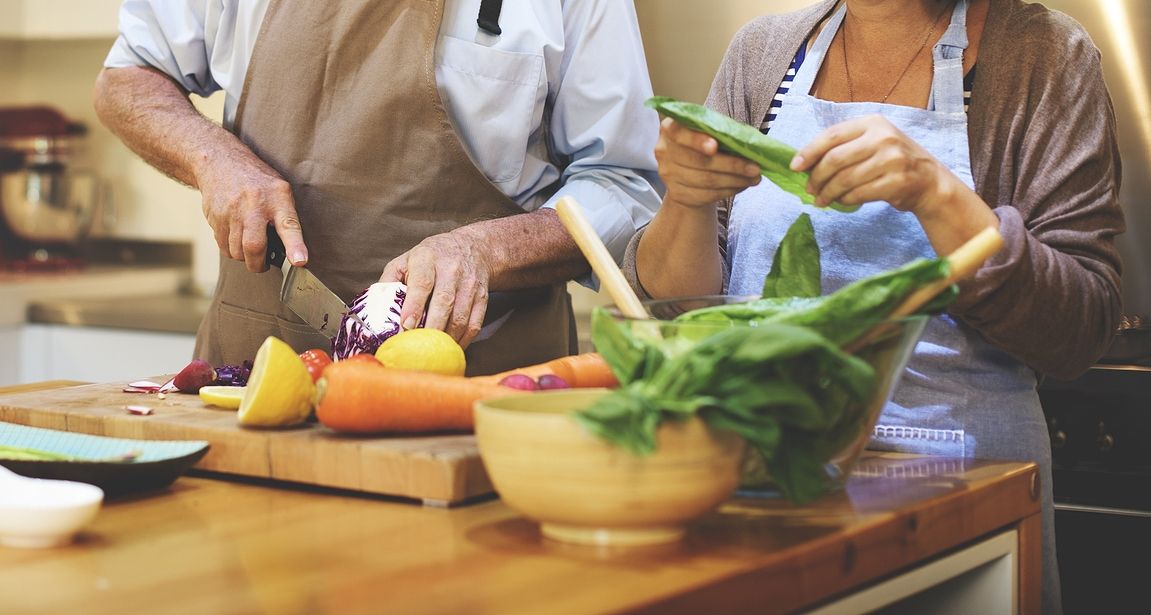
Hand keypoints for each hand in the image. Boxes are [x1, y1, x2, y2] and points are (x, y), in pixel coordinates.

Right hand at [195, 150, 307, 271]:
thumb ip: (287, 217)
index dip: (295, 246)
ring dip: (244, 257)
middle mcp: (254, 206)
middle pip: (254, 247)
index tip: (299, 261)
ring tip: (250, 247)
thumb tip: (292, 252)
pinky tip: (236, 238)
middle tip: (263, 264)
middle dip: (259, 264)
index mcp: (277, 198)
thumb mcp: (280, 190)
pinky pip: (223, 247)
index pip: (289, 225)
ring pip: (237, 251)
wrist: (220, 162)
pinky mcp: (215, 218)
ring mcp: (232, 212)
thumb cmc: (257, 181)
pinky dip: (231, 250)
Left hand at [380, 230, 490, 347]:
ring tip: (432, 353)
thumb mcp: (405, 260)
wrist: (472, 247)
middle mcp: (451, 269)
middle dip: (431, 328)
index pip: (422, 283)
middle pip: (444, 302)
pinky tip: (449, 349)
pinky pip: (474, 324)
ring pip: (460, 317)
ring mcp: (470, 284)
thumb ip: (389, 282)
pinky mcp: (482, 298)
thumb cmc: (431, 258)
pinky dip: (462, 341)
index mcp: (427, 258)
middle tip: (418, 347)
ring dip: (446, 339)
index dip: (414, 306)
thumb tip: (375, 312)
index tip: (406, 327)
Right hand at [654, 117, 761, 209]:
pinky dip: (729, 190)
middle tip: (755, 168)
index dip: (697, 141)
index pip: (681, 134)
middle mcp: (664, 151)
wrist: (685, 170)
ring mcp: (668, 175)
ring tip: (754, 177)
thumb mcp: (706, 130)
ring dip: (735, 180)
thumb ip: (718, 131)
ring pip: (707, 180)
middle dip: (731, 165)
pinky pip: (707, 195)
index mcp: (670, 128)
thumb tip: (748, 142)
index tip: (715, 146)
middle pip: (699, 161)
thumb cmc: (701, 143)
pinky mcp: (677, 194)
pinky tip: (742, 185)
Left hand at [790, 115, 954, 214]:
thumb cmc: (892, 161)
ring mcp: (892, 160)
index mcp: (872, 123)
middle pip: (835, 159)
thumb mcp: (872, 142)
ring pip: (845, 179)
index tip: (795, 167)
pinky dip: (844, 200)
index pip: (831, 135)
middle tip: (809, 189)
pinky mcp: (897, 182)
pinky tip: (840, 202)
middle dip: (816, 177)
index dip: (809, 151)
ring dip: (828, 193)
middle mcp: (883, 137)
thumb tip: (804, 163)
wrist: (929, 180)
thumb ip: (844, 146)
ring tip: (821, 200)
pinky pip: (858, 194)